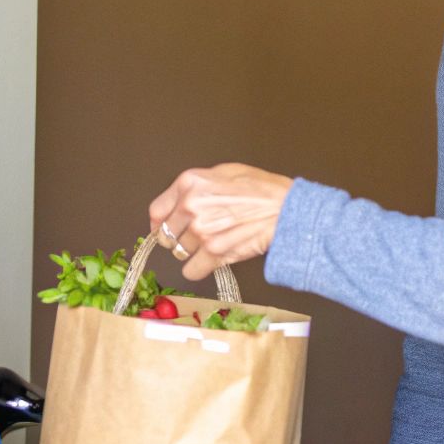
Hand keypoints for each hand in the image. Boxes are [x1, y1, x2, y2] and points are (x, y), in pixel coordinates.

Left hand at [149, 164, 294, 281]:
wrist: (287, 209)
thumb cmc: (262, 190)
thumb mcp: (225, 173)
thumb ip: (197, 186)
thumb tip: (179, 203)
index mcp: (190, 183)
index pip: (156, 211)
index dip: (159, 223)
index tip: (163, 229)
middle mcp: (190, 206)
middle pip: (166, 235)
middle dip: (179, 238)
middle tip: (197, 236)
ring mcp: (201, 231)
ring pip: (180, 253)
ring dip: (193, 252)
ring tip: (215, 242)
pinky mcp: (214, 253)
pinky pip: (191, 271)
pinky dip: (198, 270)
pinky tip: (211, 261)